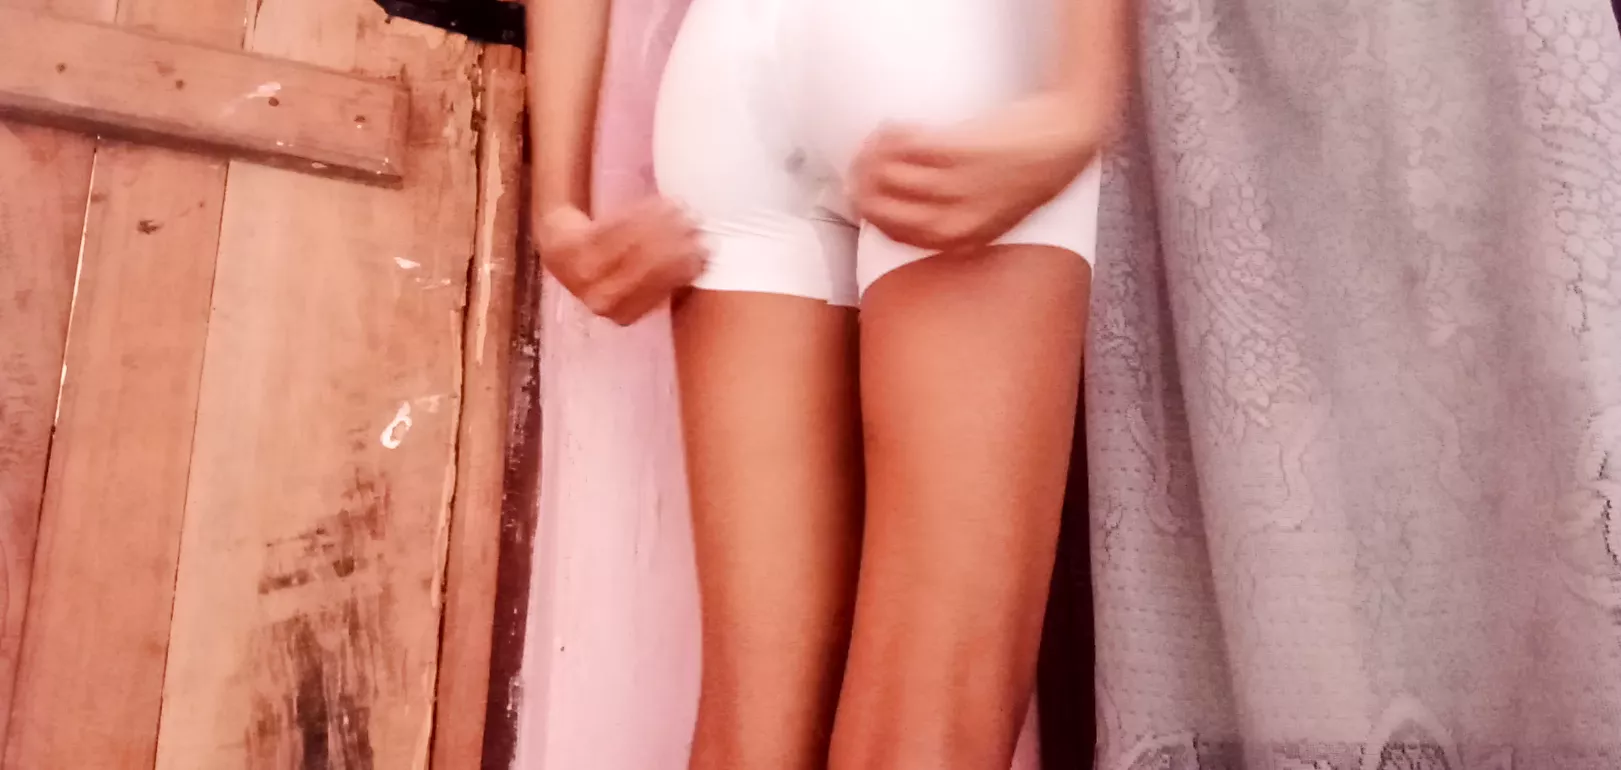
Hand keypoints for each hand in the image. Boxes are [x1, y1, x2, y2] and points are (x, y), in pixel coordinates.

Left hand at [536, 199, 706, 325]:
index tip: (707, 246)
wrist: (564, 251)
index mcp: (625, 315)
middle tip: (696, 222)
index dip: (687, 266)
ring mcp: (583, 275)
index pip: (662, 289)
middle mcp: (602, 301)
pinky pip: (614, 227)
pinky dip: (640, 213)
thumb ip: (669, 277)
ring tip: (679, 208)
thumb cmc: (614, 265)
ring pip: (633, 244)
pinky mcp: (572, 247)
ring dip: (661, 223)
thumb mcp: (639, 281)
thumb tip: (708, 259)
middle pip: (649, 266)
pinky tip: (657, 203)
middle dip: (677, 241)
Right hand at [849, 92, 1109, 252]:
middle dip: (862, 191)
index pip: (898, 237)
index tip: (863, 202)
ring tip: (873, 145)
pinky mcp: (957, 150)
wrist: (1069, 137)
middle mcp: (956, 218)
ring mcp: (956, 184)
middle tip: (857, 172)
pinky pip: (905, 147)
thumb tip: (927, 211)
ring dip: (871, 159)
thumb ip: (968, 220)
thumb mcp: (1006, 213)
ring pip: (888, 177)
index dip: (873, 218)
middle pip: (884, 210)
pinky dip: (891, 136)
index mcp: (967, 239)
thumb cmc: (1044, 171)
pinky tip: (892, 128)